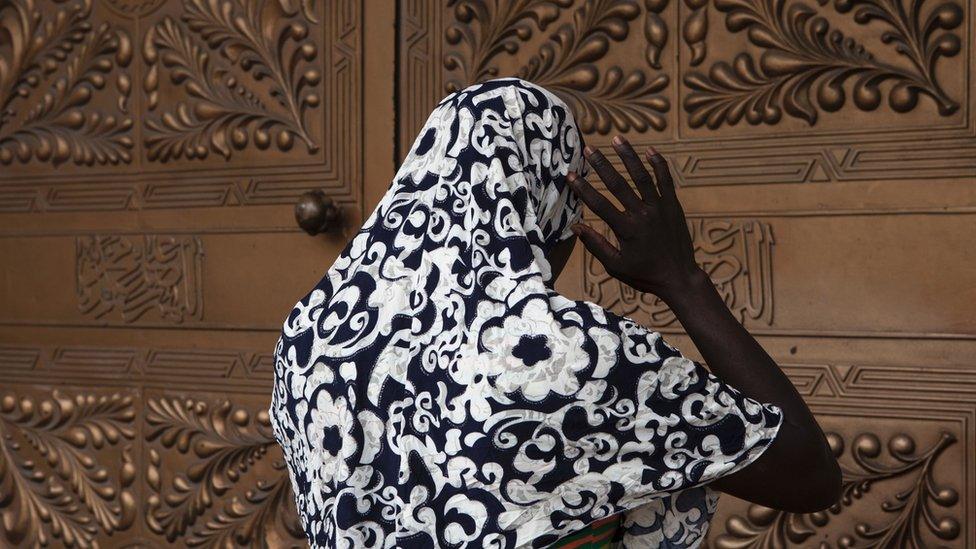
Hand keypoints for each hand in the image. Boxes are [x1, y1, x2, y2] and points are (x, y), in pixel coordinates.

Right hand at [567, 136, 705, 303]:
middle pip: (618, 184)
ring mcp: (660, 208)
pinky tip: (649, 151)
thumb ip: (596, 245)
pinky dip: (658, 164)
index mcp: (626, 230)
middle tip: (588, 149)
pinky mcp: (673, 205)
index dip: (583, 189)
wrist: (679, 278)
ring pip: (642, 176)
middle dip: (601, 165)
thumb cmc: (644, 274)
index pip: (599, 204)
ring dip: (628, 156)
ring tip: (617, 139)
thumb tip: (575, 227)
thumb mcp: (615, 266)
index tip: (570, 175)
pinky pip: (665, 180)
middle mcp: (642, 215)